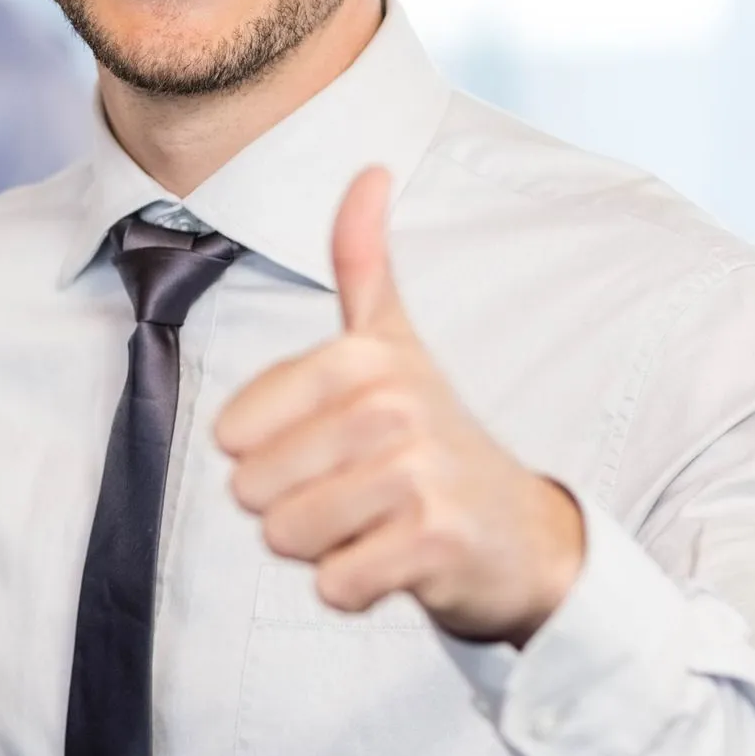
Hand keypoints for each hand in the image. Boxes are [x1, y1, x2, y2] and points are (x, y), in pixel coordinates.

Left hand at [215, 166, 585, 644]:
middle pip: (252, 489)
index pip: (233, 433)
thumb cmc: (432, 436)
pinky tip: (394, 560)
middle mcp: (393, 406)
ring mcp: (417, 475)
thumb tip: (370, 168)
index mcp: (363, 358)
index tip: (327, 447)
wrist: (521, 532)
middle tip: (353, 493)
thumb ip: (363, 262)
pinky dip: (352, 587)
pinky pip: (333, 584)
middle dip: (288, 507)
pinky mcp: (433, 544)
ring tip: (372, 524)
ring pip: (286, 536)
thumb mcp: (395, 343)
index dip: (262, 457)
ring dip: (318, 548)